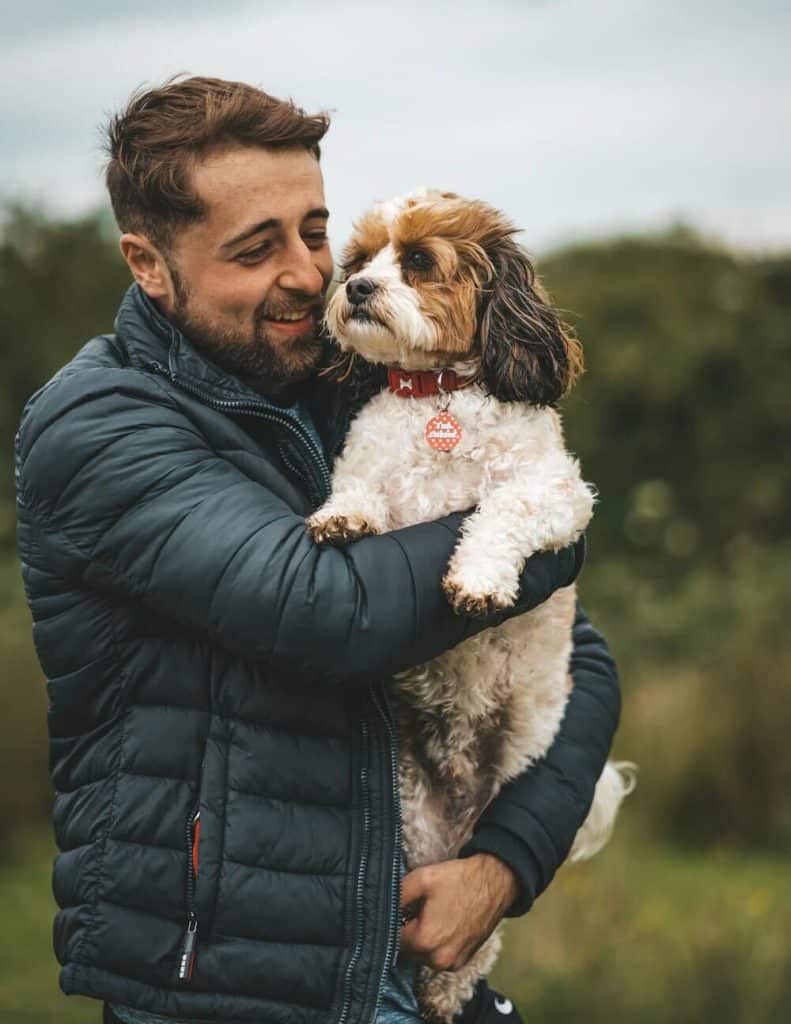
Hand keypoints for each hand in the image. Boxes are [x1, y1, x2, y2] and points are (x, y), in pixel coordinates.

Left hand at [398, 854, 517, 971]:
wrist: (495, 884)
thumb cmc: (458, 880)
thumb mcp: (421, 879)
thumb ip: (395, 896)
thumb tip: (379, 906)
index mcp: (424, 941)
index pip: (390, 939)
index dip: (390, 921)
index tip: (396, 908)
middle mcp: (437, 960)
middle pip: (405, 950)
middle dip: (404, 930)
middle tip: (413, 908)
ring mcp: (451, 964)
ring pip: (420, 955)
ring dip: (419, 939)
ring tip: (428, 914)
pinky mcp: (461, 962)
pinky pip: (437, 956)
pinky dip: (434, 944)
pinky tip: (441, 922)